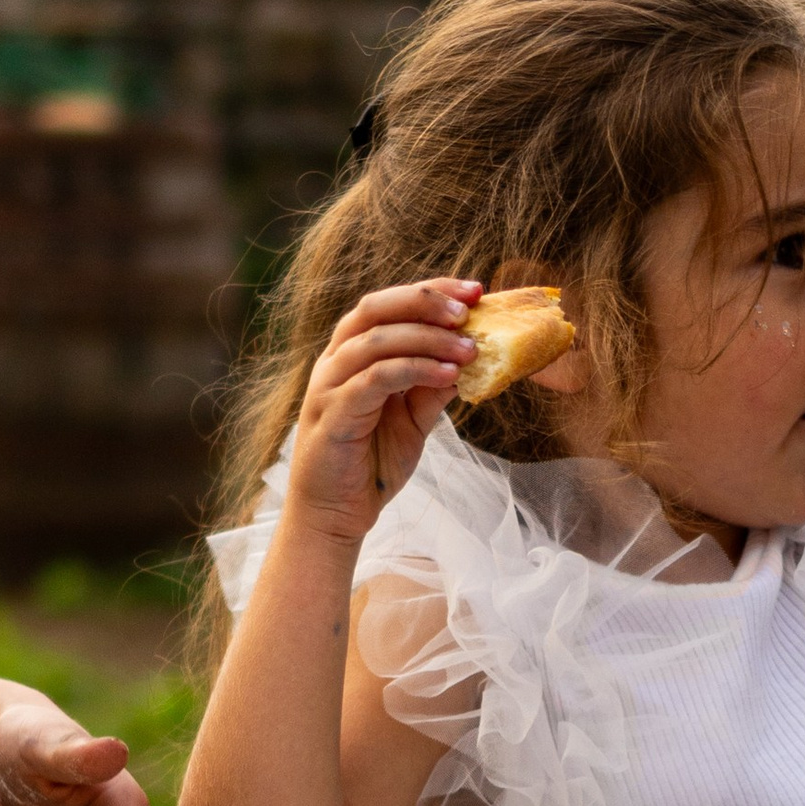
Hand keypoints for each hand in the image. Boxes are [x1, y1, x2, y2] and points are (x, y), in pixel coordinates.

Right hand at [284, 281, 479, 550]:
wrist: (336, 515)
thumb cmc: (370, 463)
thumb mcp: (413, 420)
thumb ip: (433, 387)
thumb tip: (469, 358)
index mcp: (353, 355)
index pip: (389, 305)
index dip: (431, 291)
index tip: (474, 290)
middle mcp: (336, 361)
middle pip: (376, 308)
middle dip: (425, 301)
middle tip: (469, 309)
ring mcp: (330, 386)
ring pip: (377, 341)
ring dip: (427, 338)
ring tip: (469, 348)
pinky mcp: (334, 415)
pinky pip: (375, 380)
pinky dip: (414, 370)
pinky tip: (447, 374)